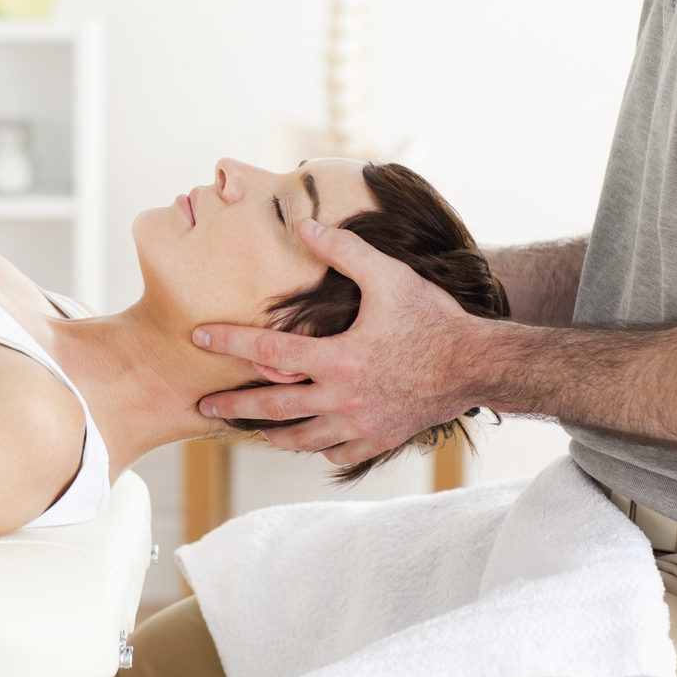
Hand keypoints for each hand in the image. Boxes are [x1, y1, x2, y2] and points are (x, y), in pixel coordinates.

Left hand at [193, 221, 485, 464]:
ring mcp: (360, 426)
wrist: (478, 366)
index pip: (268, 354)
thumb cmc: (433, 319)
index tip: (198, 337)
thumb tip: (303, 224)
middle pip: (272, 409)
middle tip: (202, 404)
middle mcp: (342, 400)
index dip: (229, 343)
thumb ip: (343, 250)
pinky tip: (306, 438)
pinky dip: (316, 446)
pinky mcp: (379, 440)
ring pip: (301, 440)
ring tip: (248, 427)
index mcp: (338, 360)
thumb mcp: (388, 276)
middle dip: (233, 407)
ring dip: (270, 433)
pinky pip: (336, 452)